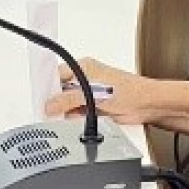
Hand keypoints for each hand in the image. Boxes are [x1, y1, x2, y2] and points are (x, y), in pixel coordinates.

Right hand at [42, 56, 158, 123]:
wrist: (147, 105)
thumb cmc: (129, 90)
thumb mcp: (92, 92)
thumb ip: (68, 99)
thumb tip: (50, 105)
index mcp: (83, 67)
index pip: (58, 75)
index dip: (49, 87)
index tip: (42, 99)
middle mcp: (86, 79)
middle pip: (62, 92)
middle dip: (57, 102)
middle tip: (51, 111)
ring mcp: (91, 94)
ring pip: (69, 105)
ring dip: (67, 112)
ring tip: (66, 116)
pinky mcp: (96, 108)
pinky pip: (78, 114)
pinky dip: (75, 119)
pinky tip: (76, 120)